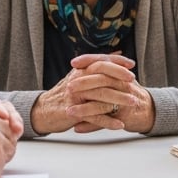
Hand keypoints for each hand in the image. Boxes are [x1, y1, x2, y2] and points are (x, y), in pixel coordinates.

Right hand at [31, 54, 150, 133]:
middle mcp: (78, 79)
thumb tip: (117, 53)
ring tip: (133, 103)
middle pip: (103, 75)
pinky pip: (94, 116)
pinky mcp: (74, 111)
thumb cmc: (66, 95)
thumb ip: (97, 66)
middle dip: (121, 79)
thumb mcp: (79, 76)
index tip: (132, 65)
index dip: (118, 62)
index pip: (101, 61)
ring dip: (119, 100)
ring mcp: (75, 95)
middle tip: (134, 84)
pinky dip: (108, 121)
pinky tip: (119, 125)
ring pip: (101, 95)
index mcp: (80, 70)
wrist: (44, 111)